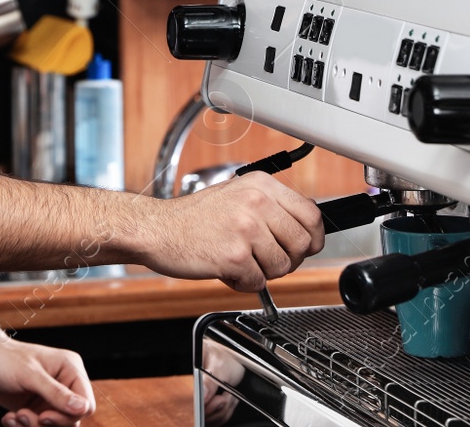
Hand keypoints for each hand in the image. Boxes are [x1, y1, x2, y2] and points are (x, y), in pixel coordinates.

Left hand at [0, 334, 95, 426]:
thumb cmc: (5, 359)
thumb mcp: (31, 375)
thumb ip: (56, 393)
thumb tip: (83, 409)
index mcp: (70, 369)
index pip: (86, 404)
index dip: (69, 415)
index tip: (44, 417)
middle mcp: (64, 384)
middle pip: (71, 419)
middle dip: (46, 423)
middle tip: (23, 415)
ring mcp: (50, 398)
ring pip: (54, 426)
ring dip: (32, 426)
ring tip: (14, 417)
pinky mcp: (36, 408)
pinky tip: (9, 418)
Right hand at [135, 172, 324, 290]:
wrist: (157, 229)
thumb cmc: (193, 218)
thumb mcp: (236, 195)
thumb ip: (270, 207)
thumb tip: (306, 228)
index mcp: (261, 185)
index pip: (312, 215)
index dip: (313, 238)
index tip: (305, 248)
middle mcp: (257, 203)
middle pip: (303, 244)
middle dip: (289, 260)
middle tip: (267, 260)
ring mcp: (246, 228)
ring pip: (282, 266)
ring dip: (263, 272)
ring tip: (239, 261)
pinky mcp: (234, 255)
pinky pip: (258, 282)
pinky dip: (244, 283)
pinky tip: (226, 270)